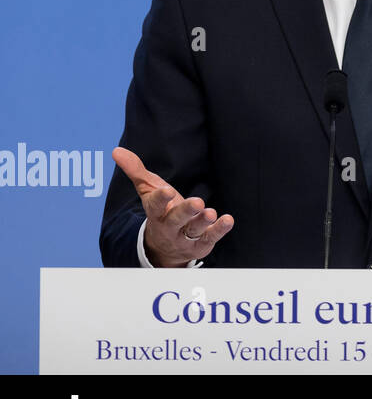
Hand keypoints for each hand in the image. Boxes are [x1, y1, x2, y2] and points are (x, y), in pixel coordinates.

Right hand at [112, 146, 233, 267]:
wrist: (164, 248)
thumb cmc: (160, 211)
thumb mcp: (148, 191)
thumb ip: (136, 171)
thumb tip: (116, 150)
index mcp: (156, 213)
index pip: (155, 206)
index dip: (160, 199)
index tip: (166, 191)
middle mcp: (170, 227)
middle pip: (176, 220)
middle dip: (186, 211)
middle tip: (197, 202)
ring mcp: (185, 237)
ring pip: (194, 230)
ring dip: (202, 221)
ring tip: (211, 212)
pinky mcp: (201, 244)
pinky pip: (210, 237)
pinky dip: (219, 229)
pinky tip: (227, 220)